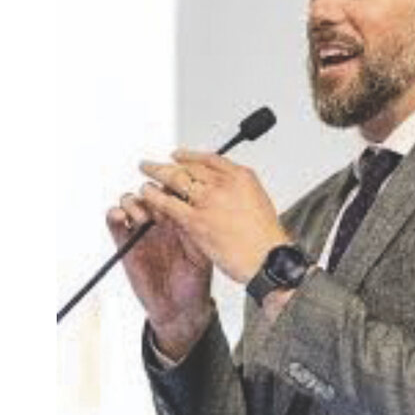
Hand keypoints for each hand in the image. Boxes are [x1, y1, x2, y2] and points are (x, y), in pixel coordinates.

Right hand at [107, 193, 213, 359]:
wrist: (179, 307)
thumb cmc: (195, 281)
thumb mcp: (201, 254)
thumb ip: (194, 230)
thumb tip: (187, 206)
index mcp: (182, 218)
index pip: (174, 190)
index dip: (172, 188)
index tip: (175, 196)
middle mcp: (162, 220)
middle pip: (151, 190)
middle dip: (153, 193)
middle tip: (159, 209)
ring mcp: (142, 229)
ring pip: (132, 200)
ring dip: (134, 202)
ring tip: (143, 219)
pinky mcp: (125, 242)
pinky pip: (114, 221)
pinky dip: (114, 214)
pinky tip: (120, 218)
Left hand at [139, 149, 290, 284]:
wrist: (267, 258)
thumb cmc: (266, 237)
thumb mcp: (258, 200)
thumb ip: (237, 190)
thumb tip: (223, 188)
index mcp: (241, 176)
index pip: (209, 159)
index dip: (190, 156)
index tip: (179, 156)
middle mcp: (223, 184)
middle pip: (189, 167)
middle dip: (169, 164)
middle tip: (156, 164)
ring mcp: (208, 201)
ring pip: (176, 179)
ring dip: (157, 173)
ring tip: (146, 172)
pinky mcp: (196, 220)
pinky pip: (168, 203)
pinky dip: (154, 196)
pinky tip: (147, 193)